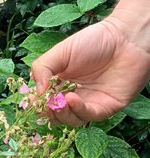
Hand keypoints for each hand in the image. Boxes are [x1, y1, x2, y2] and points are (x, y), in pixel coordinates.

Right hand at [32, 16, 149, 125]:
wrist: (125, 38)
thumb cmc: (94, 41)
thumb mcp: (60, 52)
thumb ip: (42, 69)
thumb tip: (36, 94)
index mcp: (60, 85)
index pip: (44, 102)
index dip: (37, 104)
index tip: (32, 101)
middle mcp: (74, 97)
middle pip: (55, 115)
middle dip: (48, 112)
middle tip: (45, 103)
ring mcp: (90, 104)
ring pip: (70, 120)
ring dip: (61, 113)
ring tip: (59, 101)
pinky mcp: (105, 108)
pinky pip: (88, 116)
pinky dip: (78, 110)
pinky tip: (71, 99)